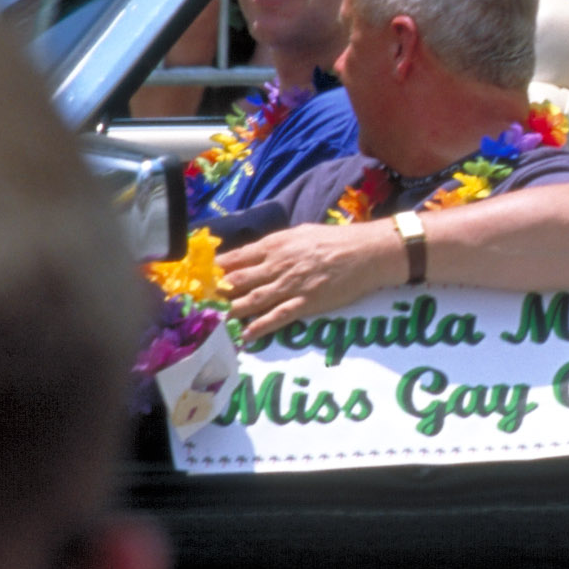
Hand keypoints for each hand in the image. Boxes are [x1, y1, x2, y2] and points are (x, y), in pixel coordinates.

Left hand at [221, 222, 401, 339]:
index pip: (236, 258)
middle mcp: (278, 265)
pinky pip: (277, 317)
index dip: (216, 270)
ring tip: (218, 320)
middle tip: (203, 303)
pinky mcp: (306, 303)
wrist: (366, 252)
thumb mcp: (300, 233)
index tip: (202, 278)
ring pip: (253, 300)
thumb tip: (253, 254)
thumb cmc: (335, 240)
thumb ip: (275, 245)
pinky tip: (246, 335)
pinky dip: (260, 327)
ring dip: (233, 311)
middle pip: (238, 280)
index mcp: (275, 245)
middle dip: (218, 293)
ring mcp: (291, 285)